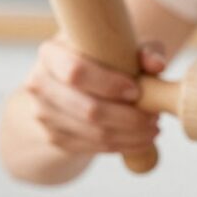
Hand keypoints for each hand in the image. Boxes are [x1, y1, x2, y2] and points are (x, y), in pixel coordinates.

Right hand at [22, 34, 164, 154]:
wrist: (70, 86)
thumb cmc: (101, 60)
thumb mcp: (120, 48)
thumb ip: (142, 51)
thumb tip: (157, 64)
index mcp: (50, 54)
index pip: (76, 72)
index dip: (108, 84)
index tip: (136, 91)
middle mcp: (39, 84)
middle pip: (87, 109)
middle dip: (127, 117)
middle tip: (154, 116)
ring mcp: (43, 114)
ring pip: (92, 132)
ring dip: (130, 135)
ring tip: (153, 128)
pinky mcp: (54, 137)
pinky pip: (92, 147)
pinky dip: (122, 146)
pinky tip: (142, 140)